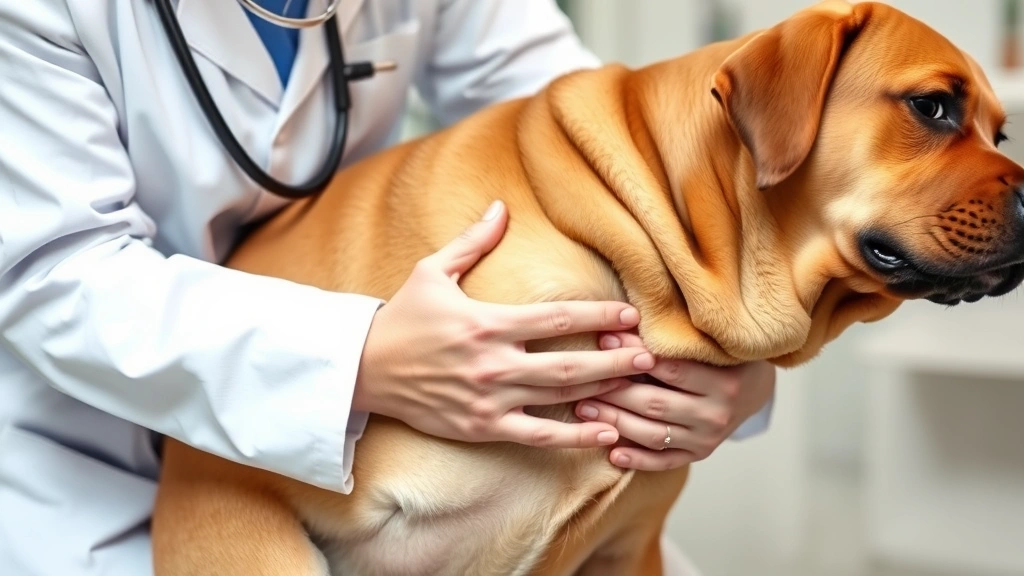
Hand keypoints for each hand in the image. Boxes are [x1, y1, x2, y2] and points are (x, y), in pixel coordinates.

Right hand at [353, 200, 656, 448]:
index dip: (598, 315)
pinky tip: (606, 435)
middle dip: (615, 360)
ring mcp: (489, 400)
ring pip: (559, 399)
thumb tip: (502, 206)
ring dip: (603, 394)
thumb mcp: (432, 271)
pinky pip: (537, 436)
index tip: (632, 314)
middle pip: (569, 364)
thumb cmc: (402, 318)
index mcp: (486, 322)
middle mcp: (493, 364)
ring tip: (641, 388)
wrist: (362, 370)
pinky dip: (574, 439)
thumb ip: (473, 242)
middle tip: (652, 356)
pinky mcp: (482, 427)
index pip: (556, 318)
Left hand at [574, 332, 775, 470]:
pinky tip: (612, 452)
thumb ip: (666, 339)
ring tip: (585, 410)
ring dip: (616, 423)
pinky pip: (664, 461)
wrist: (754, 388)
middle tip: (584, 383)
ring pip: (654, 434)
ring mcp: (708, 438)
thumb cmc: (720, 356)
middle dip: (615, 393)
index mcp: (723, 380)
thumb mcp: (704, 343)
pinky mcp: (699, 455)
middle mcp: (717, 413)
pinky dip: (637, 459)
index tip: (603, 342)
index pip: (670, 368)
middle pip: (656, 404)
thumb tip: (614, 327)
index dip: (633, 355)